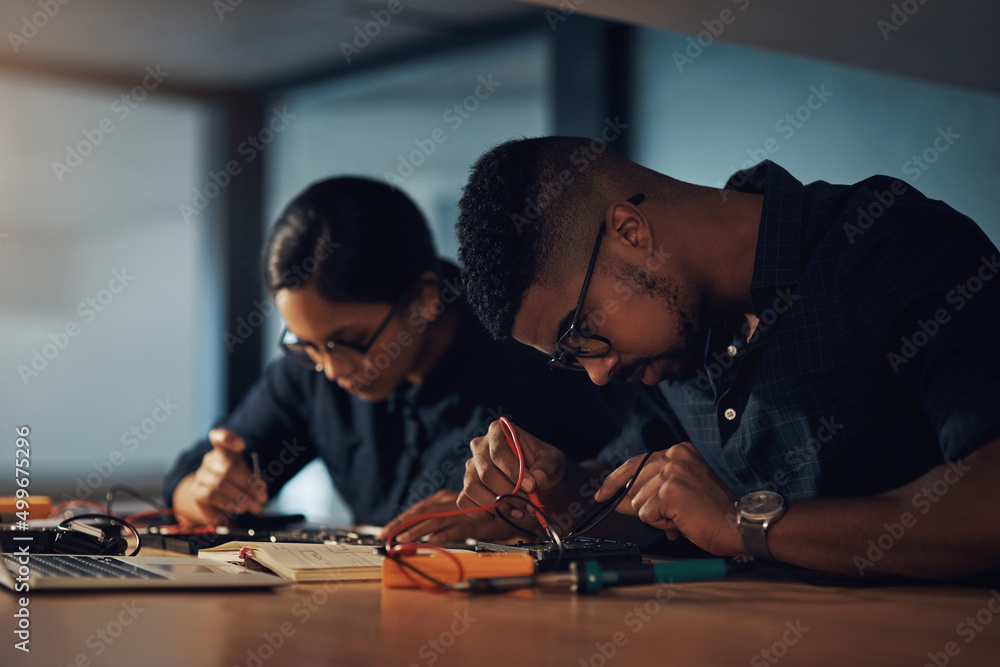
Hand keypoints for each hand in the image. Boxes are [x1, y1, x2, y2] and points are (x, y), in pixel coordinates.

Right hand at [172, 429, 268, 525]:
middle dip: (248, 485)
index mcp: (223, 450)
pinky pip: (214, 497)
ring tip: (255, 506)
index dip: (229, 439)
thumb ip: (253, 479)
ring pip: (221, 485)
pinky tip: (240, 508)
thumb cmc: (233, 481)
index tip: (242, 445)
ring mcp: (201, 476)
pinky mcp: (198, 492)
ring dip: (242, 498)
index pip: (220, 438)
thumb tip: (262, 490)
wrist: (209, 497)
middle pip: (228, 468)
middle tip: (262, 497)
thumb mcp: (244, 474)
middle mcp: (210, 460)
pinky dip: (230, 503)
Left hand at [379, 490, 520, 543]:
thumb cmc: (484, 512)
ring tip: (400, 542)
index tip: (385, 531)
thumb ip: (443, 521)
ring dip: (416, 532)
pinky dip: (443, 536)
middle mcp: (450, 503)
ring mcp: (461, 512)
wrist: (512, 508)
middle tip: (384, 537)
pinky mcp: (474, 523)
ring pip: (434, 522)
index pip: (417, 509)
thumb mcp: (458, 514)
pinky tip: (431, 543)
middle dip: (400, 525)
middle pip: (420, 513)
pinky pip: (455, 530)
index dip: (400, 520)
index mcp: (444, 499)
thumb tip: (427, 536)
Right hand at [456, 419, 565, 523]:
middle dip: (509, 493)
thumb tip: (538, 479)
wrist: (535, 477)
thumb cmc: (541, 463)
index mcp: (498, 431)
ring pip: (473, 488)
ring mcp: (471, 467)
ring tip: (518, 511)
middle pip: (486, 473)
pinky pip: (465, 502)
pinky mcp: (468, 486)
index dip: (514, 472)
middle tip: (528, 504)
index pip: (498, 452)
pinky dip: (484, 513)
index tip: (532, 487)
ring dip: (496, 505)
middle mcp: (479, 446)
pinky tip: (504, 514)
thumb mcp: (553, 460)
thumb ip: (547, 467)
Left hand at [594, 442, 741, 555]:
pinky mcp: (670, 489)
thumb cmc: (711, 513)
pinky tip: (682, 520)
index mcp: (678, 452)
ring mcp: (671, 470)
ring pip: (638, 502)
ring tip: (683, 516)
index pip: (635, 463)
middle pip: (633, 485)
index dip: (615, 480)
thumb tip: (615, 500)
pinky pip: (647, 514)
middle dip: (644, 506)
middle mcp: (674, 455)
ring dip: (657, 517)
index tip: (602, 493)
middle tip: (672, 516)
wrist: (738, 525)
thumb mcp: (675, 497)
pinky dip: (662, 523)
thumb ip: (646, 493)